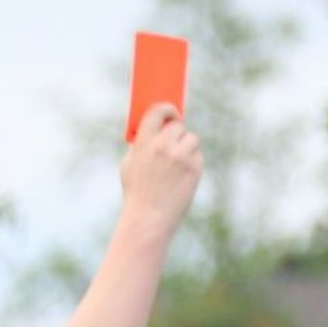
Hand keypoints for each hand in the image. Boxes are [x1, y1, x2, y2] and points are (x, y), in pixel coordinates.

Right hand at [119, 104, 202, 237]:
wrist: (149, 217)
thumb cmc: (137, 193)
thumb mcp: (129, 164)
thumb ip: (140, 145)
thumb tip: (154, 129)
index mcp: (144, 141)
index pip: (157, 111)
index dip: (167, 109)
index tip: (172, 112)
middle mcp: (163, 145)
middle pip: (178, 126)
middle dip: (177, 133)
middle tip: (175, 143)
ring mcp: (180, 156)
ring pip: (191, 139)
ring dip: (187, 147)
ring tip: (178, 165)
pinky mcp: (194, 168)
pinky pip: (197, 155)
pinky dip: (193, 162)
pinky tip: (183, 177)